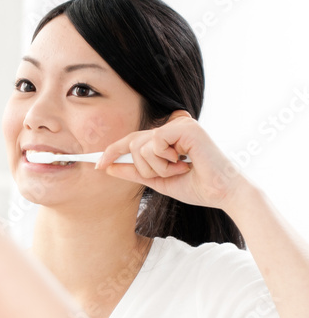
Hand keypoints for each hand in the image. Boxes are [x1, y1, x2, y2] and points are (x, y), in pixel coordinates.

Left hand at [95, 110, 246, 208]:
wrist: (221, 193)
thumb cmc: (196, 187)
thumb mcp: (157, 181)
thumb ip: (133, 173)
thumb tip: (108, 168)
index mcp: (166, 137)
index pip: (132, 140)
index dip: (112, 151)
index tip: (96, 164)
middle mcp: (171, 126)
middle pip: (133, 143)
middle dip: (144, 168)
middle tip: (169, 174)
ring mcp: (178, 123)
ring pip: (142, 145)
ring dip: (157, 167)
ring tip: (180, 170)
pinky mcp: (185, 126)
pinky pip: (155, 142)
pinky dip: (164, 161)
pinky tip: (184, 163)